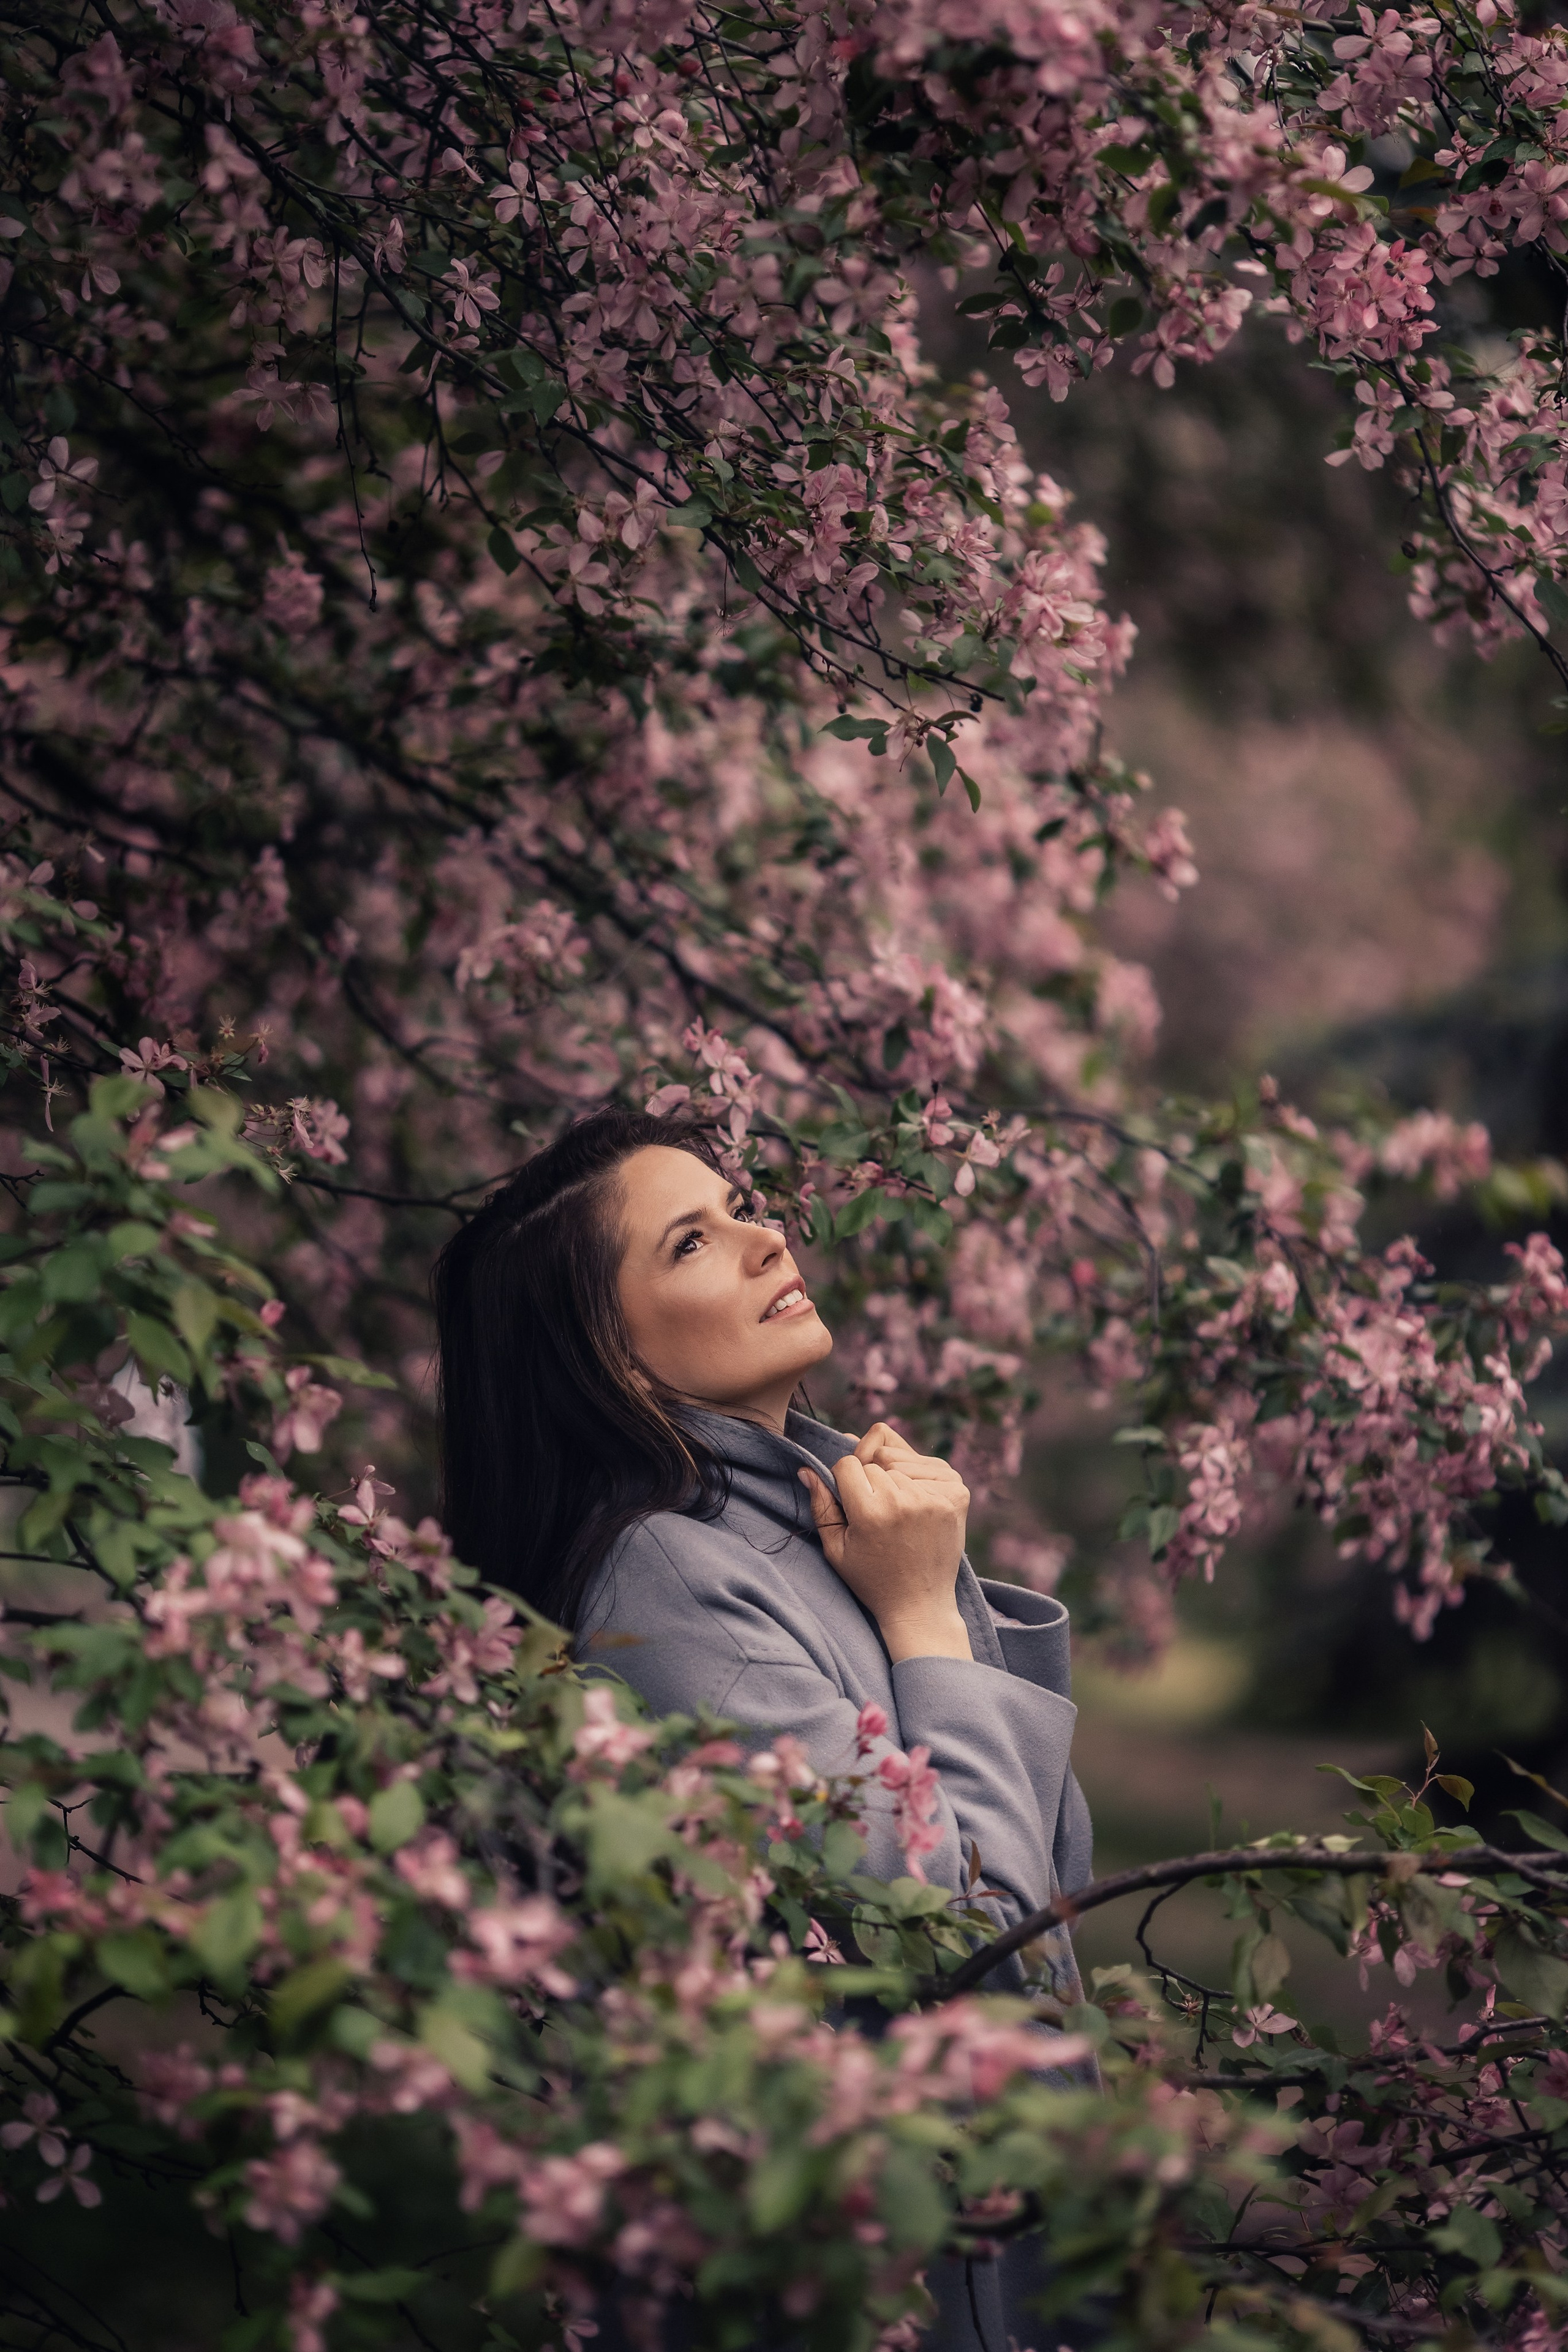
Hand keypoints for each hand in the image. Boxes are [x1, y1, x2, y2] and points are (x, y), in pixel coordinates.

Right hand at [799, 1422, 971, 1660]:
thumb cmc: (873, 1580)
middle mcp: (903, 1501)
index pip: (847, 1463)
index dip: (844, 1480)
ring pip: (900, 1462)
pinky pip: (931, 1465)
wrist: (920, 1605)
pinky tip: (918, 1503)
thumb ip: (821, 1506)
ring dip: (895, 1477)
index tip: (851, 1501)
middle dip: (870, 1481)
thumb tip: (807, 1470)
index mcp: (870, 1513)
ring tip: (897, 1510)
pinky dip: (922, 1477)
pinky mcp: (957, 1497)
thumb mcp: (836, 1550)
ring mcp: (934, 1498)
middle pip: (875, 1462)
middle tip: (877, 1514)